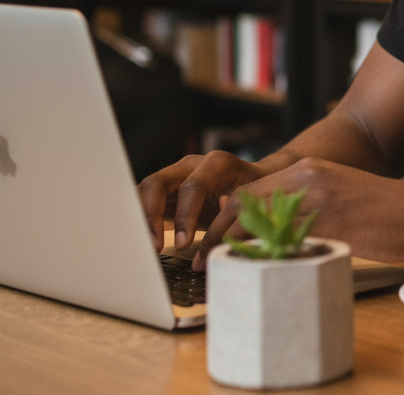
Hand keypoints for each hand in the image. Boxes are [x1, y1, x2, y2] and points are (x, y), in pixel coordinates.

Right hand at [137, 151, 273, 261]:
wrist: (255, 180)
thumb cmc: (256, 191)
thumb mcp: (252, 201)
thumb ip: (234, 215)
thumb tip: (215, 238)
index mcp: (217, 164)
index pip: (192, 187)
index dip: (185, 215)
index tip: (184, 244)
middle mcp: (190, 166)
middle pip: (156, 184)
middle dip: (150, 216)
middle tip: (153, 247)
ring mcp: (175, 177)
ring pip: (144, 193)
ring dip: (139, 221)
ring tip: (141, 248)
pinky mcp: (166, 194)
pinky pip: (145, 205)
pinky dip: (140, 223)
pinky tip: (140, 244)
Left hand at [196, 158, 403, 268]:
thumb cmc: (384, 213)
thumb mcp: (337, 198)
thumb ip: (305, 207)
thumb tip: (270, 235)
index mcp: (309, 169)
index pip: (249, 191)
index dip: (223, 219)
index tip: (209, 242)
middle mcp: (308, 177)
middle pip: (245, 203)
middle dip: (217, 234)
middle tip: (201, 260)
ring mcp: (319, 198)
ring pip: (258, 222)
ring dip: (233, 248)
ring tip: (217, 270)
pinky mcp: (331, 221)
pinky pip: (286, 241)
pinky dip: (263, 259)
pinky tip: (255, 274)